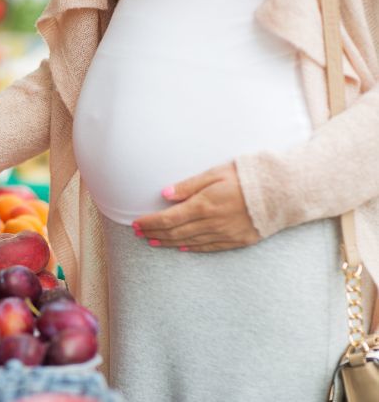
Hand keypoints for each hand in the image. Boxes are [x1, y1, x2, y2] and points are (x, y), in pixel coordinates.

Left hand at [132, 162, 260, 252]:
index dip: (150, 223)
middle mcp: (212, 223)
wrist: (285, 191)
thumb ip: (189, 185)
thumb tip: (165, 194)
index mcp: (205, 204)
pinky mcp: (238, 241)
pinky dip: (192, 248)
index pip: (168, 218)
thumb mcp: (217, 173)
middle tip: (138, 233)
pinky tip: (181, 248)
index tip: (136, 223)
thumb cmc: (249, 176)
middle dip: (154, 233)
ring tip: (153, 241)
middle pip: (175, 232)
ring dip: (168, 242)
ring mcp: (225, 234)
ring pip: (189, 242)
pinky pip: (209, 248)